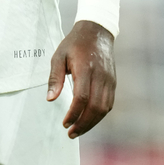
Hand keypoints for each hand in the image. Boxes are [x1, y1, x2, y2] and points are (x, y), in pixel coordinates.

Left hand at [46, 20, 115, 137]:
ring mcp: (109, 80)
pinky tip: (88, 119)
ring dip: (91, 123)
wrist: (97, 31)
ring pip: (104, 109)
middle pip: (95, 107)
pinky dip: (99, 115)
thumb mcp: (59, 56)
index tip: (64, 123)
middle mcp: (100, 76)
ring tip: (78, 130)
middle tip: (70, 133)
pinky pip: (108, 104)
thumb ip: (55, 77)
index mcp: (86, 68)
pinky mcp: (113, 83)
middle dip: (83, 124)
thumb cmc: (74, 44)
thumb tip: (50, 99)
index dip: (74, 113)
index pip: (82, 97)